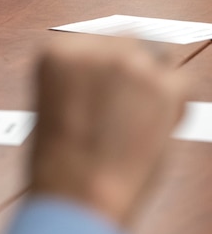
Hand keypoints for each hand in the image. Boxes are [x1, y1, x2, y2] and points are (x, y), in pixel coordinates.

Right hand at [30, 35, 188, 228]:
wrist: (77, 193)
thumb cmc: (59, 163)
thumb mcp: (52, 106)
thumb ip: (77, 82)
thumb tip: (106, 80)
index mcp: (56, 53)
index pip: (92, 41)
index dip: (102, 66)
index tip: (105, 87)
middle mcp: (93, 50)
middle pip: (128, 40)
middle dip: (130, 68)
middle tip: (127, 103)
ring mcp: (130, 66)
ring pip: (157, 59)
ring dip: (153, 82)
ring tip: (139, 119)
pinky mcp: (163, 88)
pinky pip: (181, 85)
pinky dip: (175, 105)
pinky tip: (157, 126)